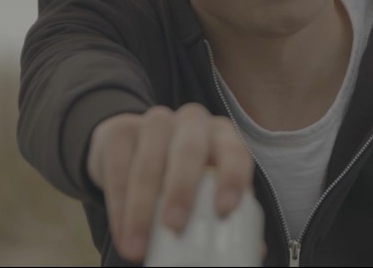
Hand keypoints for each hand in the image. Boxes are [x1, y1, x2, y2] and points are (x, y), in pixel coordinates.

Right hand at [87, 103, 253, 262]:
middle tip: (174, 227)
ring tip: (138, 248)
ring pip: (149, 163)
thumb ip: (225, 209)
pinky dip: (119, 207)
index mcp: (222, 136)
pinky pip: (118, 168)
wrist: (133, 145)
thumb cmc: (182, 172)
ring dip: (142, 209)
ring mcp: (154, 123)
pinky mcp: (119, 131)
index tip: (225, 211)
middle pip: (189, 150)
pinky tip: (122, 234)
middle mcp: (192, 123)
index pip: (235, 151)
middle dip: (181, 189)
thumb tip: (254, 251)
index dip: (232, 178)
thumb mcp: (208, 183)